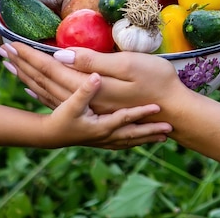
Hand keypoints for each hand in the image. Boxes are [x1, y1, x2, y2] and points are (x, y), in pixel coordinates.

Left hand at [0, 43, 186, 115]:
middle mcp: (84, 100)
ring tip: (10, 66)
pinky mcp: (94, 110)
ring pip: (48, 92)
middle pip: (45, 80)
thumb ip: (94, 61)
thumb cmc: (159, 83)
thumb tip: (61, 55)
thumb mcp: (130, 66)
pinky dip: (42, 92)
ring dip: (28, 77)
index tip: (10, 40)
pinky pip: (60, 101)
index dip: (30, 53)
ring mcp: (88, 108)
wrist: (176, 113)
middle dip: (22, 63)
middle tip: (0, 49)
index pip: (51, 66)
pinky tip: (35, 88)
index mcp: (89, 86)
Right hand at [44, 71, 171, 149]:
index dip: (142, 113)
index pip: (126, 119)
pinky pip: (122, 144)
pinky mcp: (99, 141)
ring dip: (145, 138)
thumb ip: (84, 90)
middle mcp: (106, 136)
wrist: (49, 136)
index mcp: (102, 126)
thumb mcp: (71, 103)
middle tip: (170, 129)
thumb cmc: (61, 119)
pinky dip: (133, 142)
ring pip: (129, 141)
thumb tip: (96, 75)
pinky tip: (138, 141)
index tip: (158, 108)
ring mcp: (103, 140)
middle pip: (133, 134)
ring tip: (162, 137)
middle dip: (151, 132)